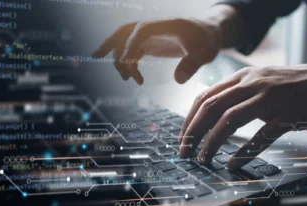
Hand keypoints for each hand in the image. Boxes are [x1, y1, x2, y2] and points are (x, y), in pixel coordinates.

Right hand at [92, 18, 220, 84]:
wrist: (209, 34)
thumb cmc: (207, 40)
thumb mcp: (206, 52)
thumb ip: (193, 64)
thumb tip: (178, 80)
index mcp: (165, 25)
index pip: (141, 31)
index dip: (131, 45)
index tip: (127, 63)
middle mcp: (153, 27)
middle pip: (125, 31)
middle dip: (110, 43)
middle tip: (96, 56)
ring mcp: (150, 35)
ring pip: (124, 41)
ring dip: (117, 55)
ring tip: (124, 78)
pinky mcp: (150, 44)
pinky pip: (132, 51)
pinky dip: (129, 63)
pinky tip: (134, 78)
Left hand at [178, 62, 306, 169]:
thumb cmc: (292, 84)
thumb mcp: (259, 80)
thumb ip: (236, 92)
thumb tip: (210, 112)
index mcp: (242, 77)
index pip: (205, 97)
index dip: (189, 119)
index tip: (182, 137)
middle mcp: (252, 84)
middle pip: (212, 107)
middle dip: (193, 132)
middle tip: (185, 151)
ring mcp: (270, 99)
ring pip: (230, 120)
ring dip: (212, 141)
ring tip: (203, 158)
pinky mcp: (287, 115)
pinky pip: (261, 136)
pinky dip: (244, 152)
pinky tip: (233, 163)